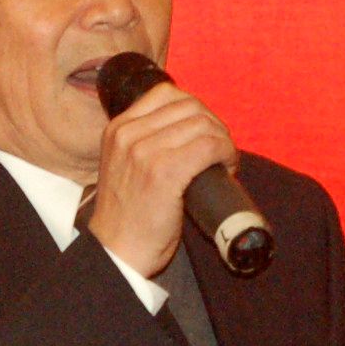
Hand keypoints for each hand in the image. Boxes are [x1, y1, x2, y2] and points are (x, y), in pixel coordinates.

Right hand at [85, 79, 236, 278]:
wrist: (116, 252)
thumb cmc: (128, 215)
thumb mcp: (124, 165)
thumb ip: (145, 142)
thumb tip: (192, 128)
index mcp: (117, 128)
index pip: (166, 93)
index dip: (196, 109)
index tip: (205, 132)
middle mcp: (128, 135)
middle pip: (189, 106)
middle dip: (213, 124)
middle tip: (220, 150)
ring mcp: (145, 152)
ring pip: (203, 124)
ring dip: (223, 141)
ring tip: (224, 161)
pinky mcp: (164, 172)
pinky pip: (209, 146)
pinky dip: (226, 153)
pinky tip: (227, 167)